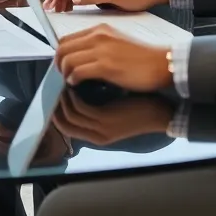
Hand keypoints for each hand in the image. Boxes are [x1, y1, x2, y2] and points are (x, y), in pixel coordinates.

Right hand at [52, 91, 174, 145]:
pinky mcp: (106, 120)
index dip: (56, 111)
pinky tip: (77, 80)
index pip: (66, 127)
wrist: (161, 112)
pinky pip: (81, 108)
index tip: (54, 93)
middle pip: (63, 123)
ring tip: (64, 80)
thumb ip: (96, 106)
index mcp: (96, 134)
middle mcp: (95, 135)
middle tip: (55, 84)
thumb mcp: (113, 111)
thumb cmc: (139, 107)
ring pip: (69, 114)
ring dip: (63, 97)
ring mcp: (100, 129)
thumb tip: (78, 89)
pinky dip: (74, 95)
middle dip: (54, 104)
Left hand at [55, 24, 172, 91]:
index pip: (67, 39)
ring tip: (69, 80)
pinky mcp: (106, 66)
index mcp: (100, 30)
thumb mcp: (116, 43)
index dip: (60, 53)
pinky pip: (78, 72)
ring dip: (64, 73)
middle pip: (62, 48)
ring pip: (67, 60)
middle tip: (62, 74)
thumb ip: (98, 45)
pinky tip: (76, 84)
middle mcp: (98, 37)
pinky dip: (73, 79)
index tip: (62, 64)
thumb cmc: (142, 58)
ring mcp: (102, 51)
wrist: (162, 63)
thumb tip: (80, 56)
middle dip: (58, 63)